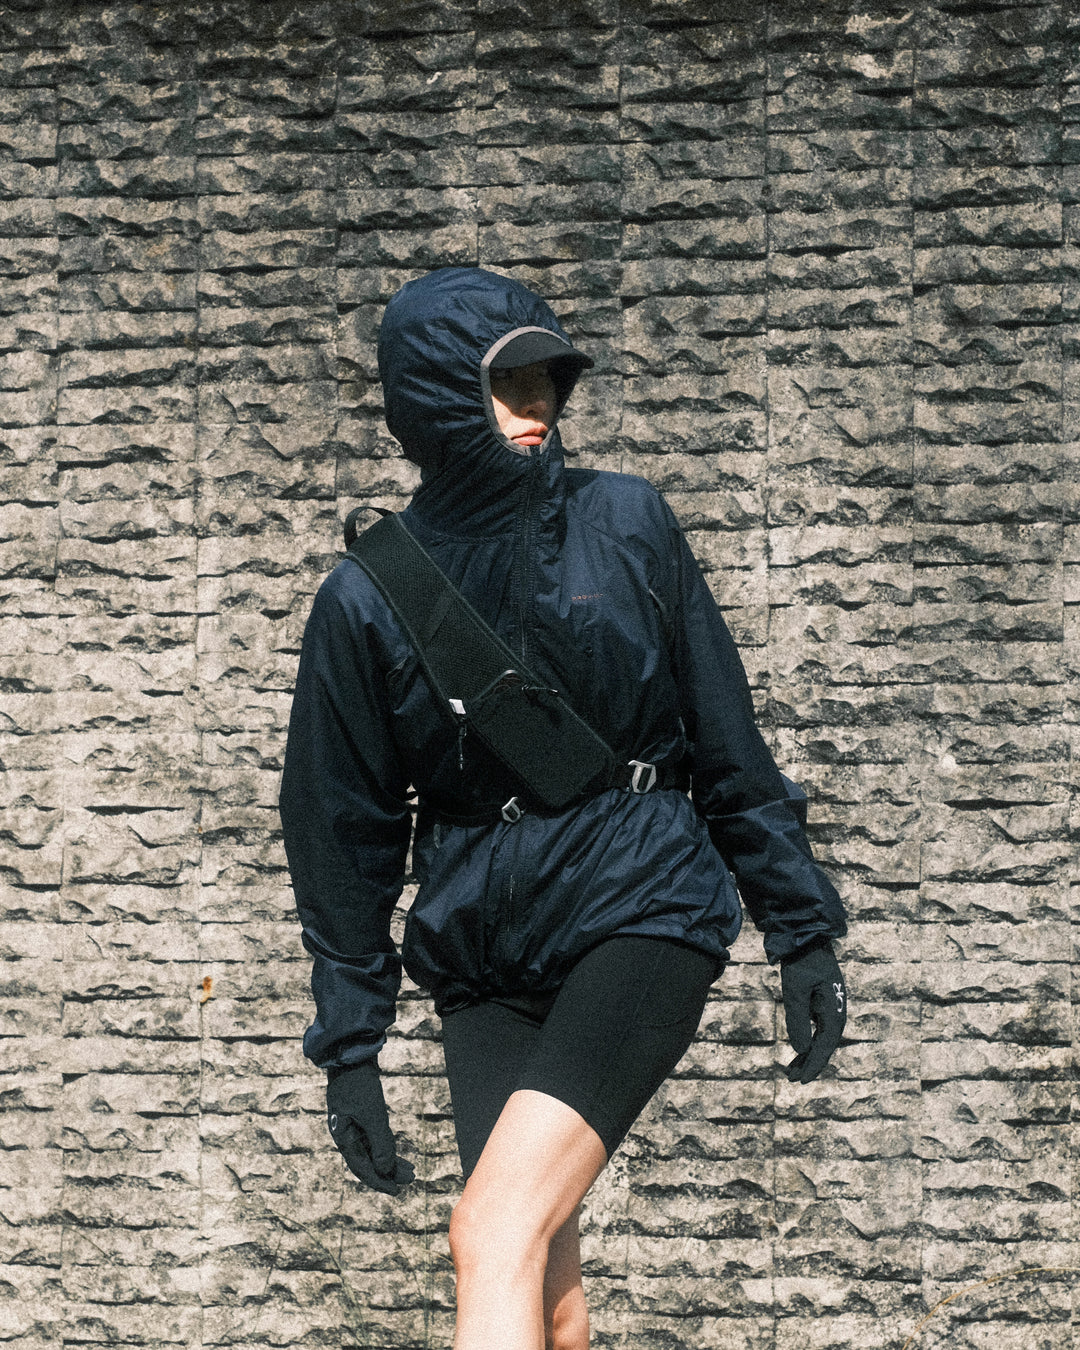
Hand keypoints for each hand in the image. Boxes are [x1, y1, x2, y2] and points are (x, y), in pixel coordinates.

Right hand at [326, 1063, 415, 1193]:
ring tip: (410, 1169)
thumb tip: (386, 1171)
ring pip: (372, 1150)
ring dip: (390, 1160)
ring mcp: (352, 1124)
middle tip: (410, 1179)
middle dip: (388, 1172)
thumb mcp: (373, 1114)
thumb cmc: (359, 1084)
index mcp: (343, 1138)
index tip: (396, 1191)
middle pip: (368, 1161)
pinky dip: (385, 1145)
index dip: (380, 1181)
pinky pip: (373, 1137)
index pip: (362, 1169)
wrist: (351, 1054)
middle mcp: (346, 1134)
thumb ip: (380, 1143)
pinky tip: (396, 1151)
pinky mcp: (359, 1113)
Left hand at [780, 939, 845, 1083]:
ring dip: (807, 1055)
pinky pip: (817, 1029)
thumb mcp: (794, 991)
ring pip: (820, 1040)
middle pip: (824, 1046)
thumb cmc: (801, 963)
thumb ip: (797, 1019)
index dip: (813, 1065)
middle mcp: (836, 1013)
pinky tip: (798, 1051)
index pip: (825, 1046)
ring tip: (790, 1072)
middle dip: (809, 1064)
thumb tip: (802, 1049)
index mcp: (834, 1011)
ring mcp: (830, 1008)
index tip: (801, 1081)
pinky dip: (807, 1041)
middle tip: (792, 1080)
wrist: (806, 939)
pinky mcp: (822, 1004)